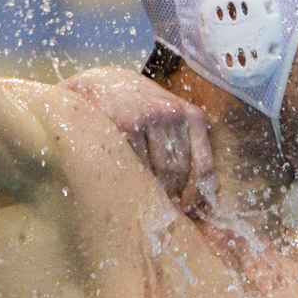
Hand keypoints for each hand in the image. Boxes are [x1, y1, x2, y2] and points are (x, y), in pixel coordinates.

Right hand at [62, 66, 213, 216]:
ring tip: (146, 202)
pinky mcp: (127, 124)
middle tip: (164, 212)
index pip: (202, 164)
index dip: (198, 194)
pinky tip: (130, 186)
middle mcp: (172, 112)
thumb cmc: (134, 108)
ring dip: (156, 192)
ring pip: (160, 171)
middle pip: (180, 171)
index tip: (191, 212)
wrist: (95, 86)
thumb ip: (182, 143)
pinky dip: (137, 181)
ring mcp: (150, 117)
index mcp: (189, 112)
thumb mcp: (164, 115)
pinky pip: (138, 164)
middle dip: (174, 196)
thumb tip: (198, 200)